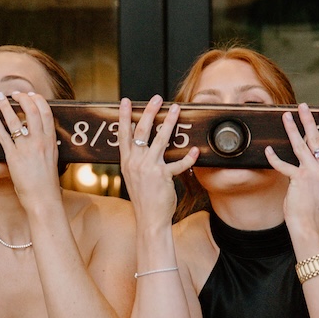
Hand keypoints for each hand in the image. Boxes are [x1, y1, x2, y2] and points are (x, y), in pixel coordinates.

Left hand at [0, 92, 64, 215]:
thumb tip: (45, 138)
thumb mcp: (53, 159)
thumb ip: (48, 146)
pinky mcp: (14, 158)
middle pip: (32, 111)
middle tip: (15, 93)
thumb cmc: (48, 183)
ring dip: (6, 106)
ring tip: (0, 97)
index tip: (32, 94)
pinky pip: (4, 137)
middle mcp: (40, 142)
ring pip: (16, 120)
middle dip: (22, 98)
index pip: (46, 113)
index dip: (38, 100)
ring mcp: (27, 149)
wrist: (44, 199)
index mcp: (51, 142)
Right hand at [117, 97, 197, 224]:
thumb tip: (138, 142)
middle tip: (157, 98)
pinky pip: (178, 164)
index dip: (123, 116)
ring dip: (169, 122)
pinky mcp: (163, 177)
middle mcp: (136, 162)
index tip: (125, 101)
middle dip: (149, 112)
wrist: (149, 219)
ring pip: (160, 139)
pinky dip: (188, 157)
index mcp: (127, 161)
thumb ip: (135, 159)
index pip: (123, 134)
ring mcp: (149, 169)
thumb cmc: (143, 198)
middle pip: (141, 131)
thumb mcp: (133, 176)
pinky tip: (195, 150)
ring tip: (176, 109)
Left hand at [265, 104, 318, 246]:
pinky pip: (284, 165)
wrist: (311, 226)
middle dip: (309, 120)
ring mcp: (314, 174)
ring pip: (301, 146)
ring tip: (285, 116)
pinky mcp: (300, 180)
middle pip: (317, 139)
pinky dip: (274, 158)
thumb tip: (311, 155)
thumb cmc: (314, 207)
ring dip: (292, 129)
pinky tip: (267, 150)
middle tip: (303, 105)